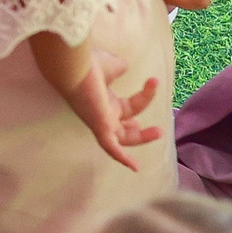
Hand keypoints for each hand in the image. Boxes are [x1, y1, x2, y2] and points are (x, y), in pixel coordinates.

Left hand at [65, 53, 161, 171]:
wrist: (73, 65)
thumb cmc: (87, 64)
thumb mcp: (110, 65)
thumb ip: (118, 67)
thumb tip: (125, 66)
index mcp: (104, 100)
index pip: (127, 107)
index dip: (144, 98)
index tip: (153, 82)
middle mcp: (101, 113)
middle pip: (122, 128)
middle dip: (139, 132)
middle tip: (158, 131)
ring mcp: (100, 121)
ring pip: (120, 138)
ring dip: (140, 138)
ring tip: (159, 132)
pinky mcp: (99, 127)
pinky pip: (110, 148)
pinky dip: (122, 158)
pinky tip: (136, 168)